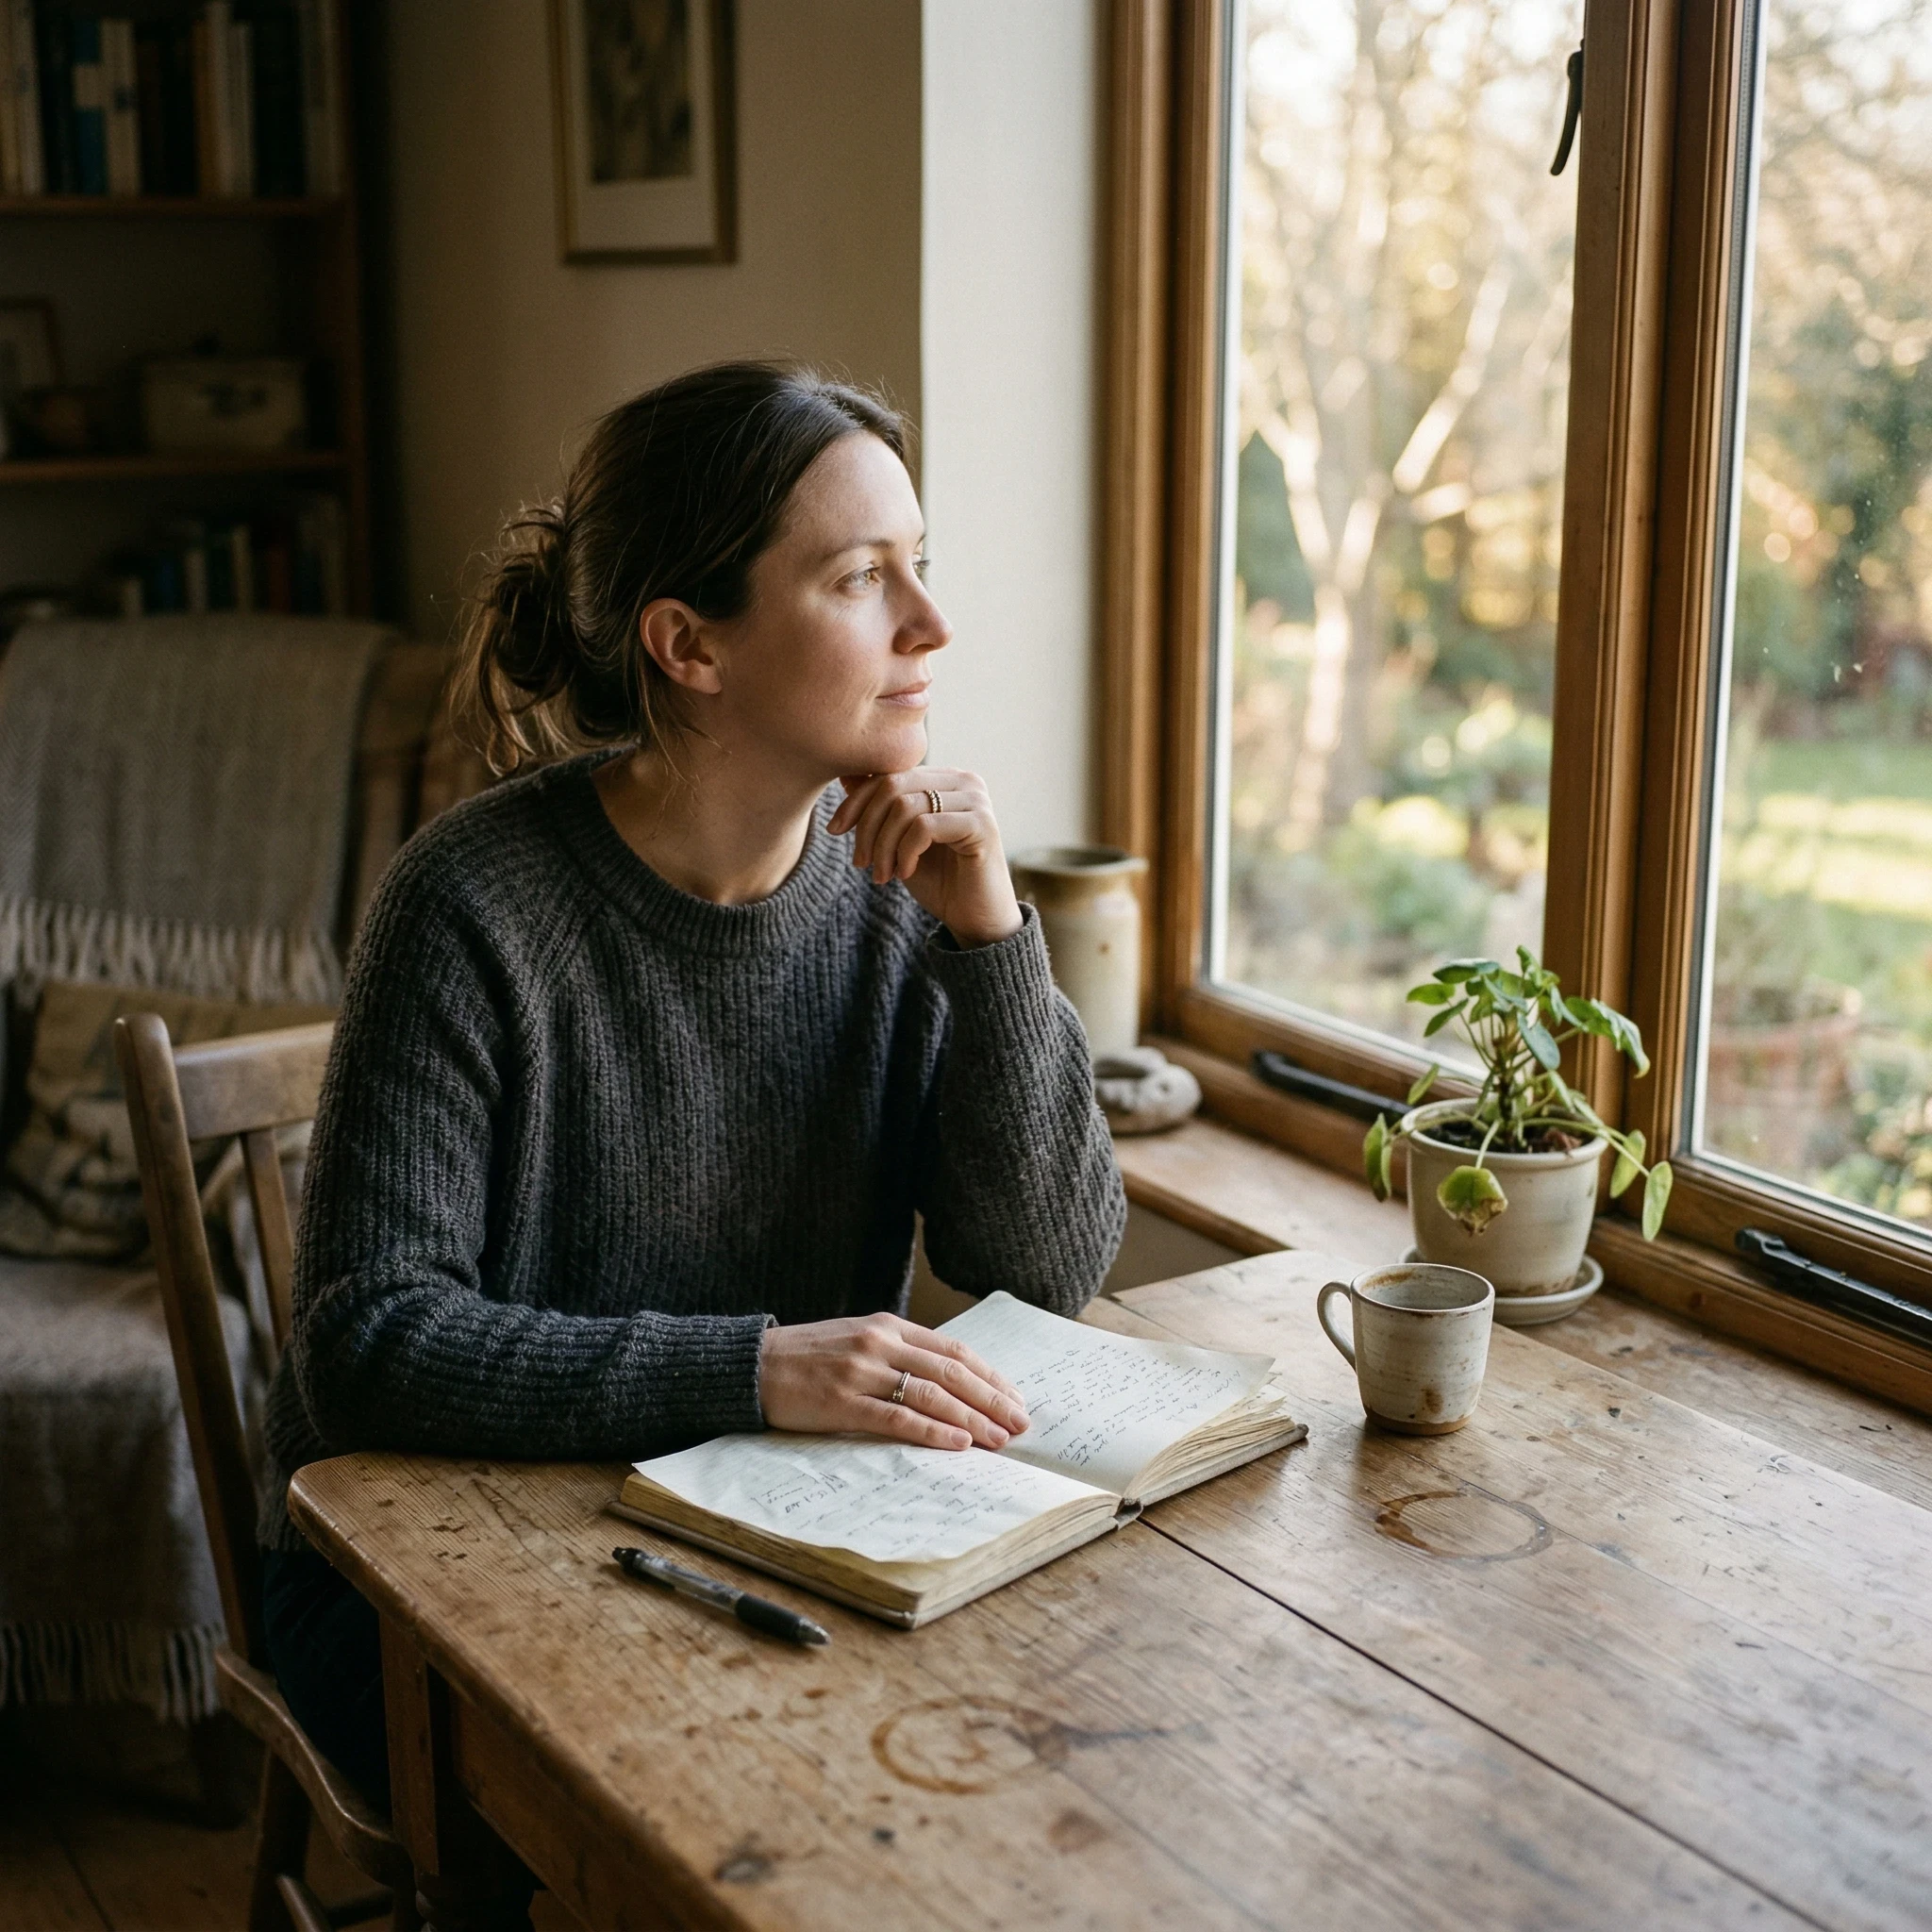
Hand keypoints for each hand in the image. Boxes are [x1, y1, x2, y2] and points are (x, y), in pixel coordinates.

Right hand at [758, 1312, 1031, 1450]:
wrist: (752, 1366)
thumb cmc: (808, 1359)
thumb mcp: (858, 1342)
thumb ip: (899, 1355)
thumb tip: (948, 1386)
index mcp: (889, 1326)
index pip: (953, 1351)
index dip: (990, 1377)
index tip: (1015, 1400)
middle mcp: (880, 1343)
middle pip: (951, 1372)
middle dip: (992, 1400)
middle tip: (1020, 1425)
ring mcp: (861, 1371)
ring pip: (931, 1395)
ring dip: (972, 1419)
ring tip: (999, 1440)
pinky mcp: (842, 1402)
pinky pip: (897, 1418)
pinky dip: (932, 1431)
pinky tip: (957, 1444)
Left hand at [829, 768, 1023, 947]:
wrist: (975, 918)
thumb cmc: (938, 879)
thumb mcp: (898, 841)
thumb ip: (880, 807)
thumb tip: (846, 775)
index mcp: (944, 778)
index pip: (888, 773)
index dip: (856, 801)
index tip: (834, 830)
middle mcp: (963, 781)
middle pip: (893, 786)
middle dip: (867, 826)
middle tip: (860, 862)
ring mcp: (976, 800)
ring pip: (905, 807)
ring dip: (883, 846)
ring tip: (881, 875)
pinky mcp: (982, 824)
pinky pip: (924, 827)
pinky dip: (905, 853)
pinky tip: (905, 873)